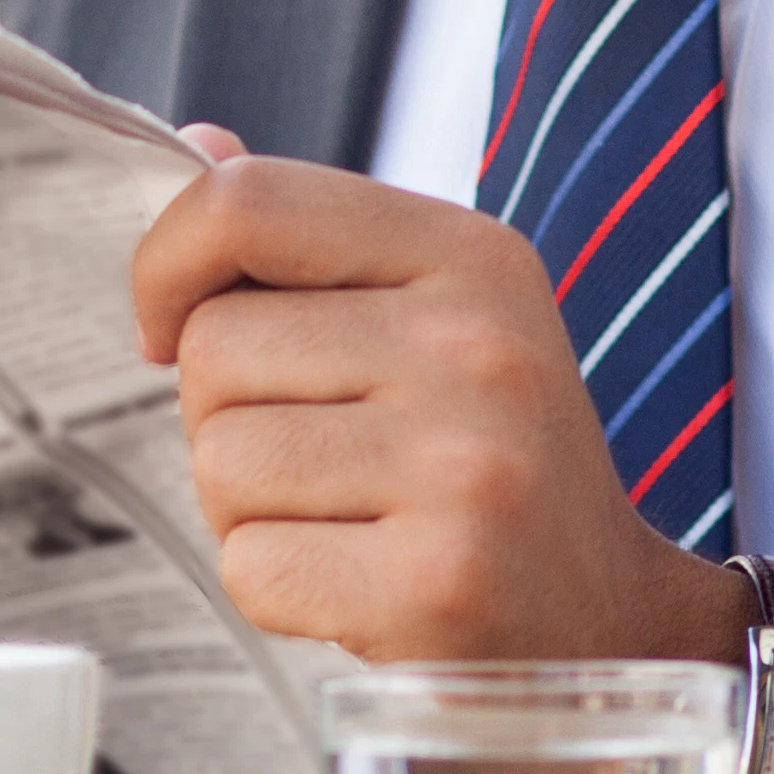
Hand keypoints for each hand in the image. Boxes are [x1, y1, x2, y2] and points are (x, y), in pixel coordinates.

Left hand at [127, 151, 756, 669]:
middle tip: (318, 461)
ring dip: (246, 510)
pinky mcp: (439, 585)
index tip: (169, 326)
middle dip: (225, 416)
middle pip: (212, 349)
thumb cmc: (485, 466)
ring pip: (219, 460)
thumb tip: (195, 146)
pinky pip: (251, 566)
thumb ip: (310, 238)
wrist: (606, 627)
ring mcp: (465, 468)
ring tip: (344, 523)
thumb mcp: (434, 320)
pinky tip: (357, 588)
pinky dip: (276, 590)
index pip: (247, 201)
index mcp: (471, 256)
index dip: (167, 264)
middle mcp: (476, 347)